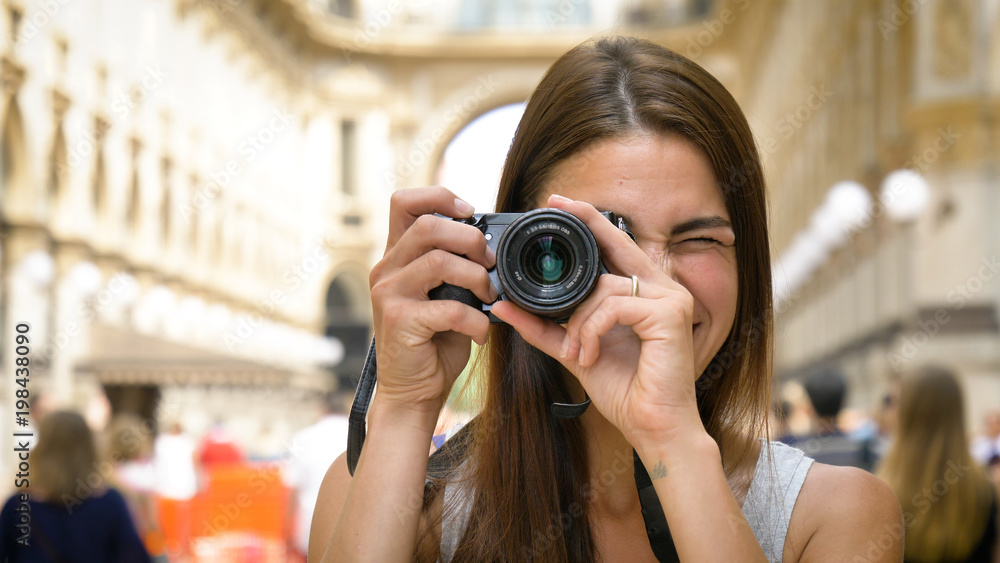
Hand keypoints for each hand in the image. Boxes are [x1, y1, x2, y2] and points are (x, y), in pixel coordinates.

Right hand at [369, 187, 496, 415]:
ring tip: (488, 295)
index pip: (404, 203)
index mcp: (397, 257)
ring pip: (438, 261)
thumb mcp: (443, 295)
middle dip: (470, 238)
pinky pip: (449, 308)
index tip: (470, 213)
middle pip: (428, 226)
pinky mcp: (399, 321)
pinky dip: (476, 320)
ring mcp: (388, 294)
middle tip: (489, 262)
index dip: (440, 197)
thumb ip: (454, 266)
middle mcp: (386, 269)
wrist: (413, 391)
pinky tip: (480, 332)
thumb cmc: (433, 342)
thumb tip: (489, 244)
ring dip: (476, 277)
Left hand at [491, 194, 704, 448]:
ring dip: (579, 321)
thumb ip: (542, 326)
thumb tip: (504, 306)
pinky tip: (589, 355)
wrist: (653, 428)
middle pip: (618, 243)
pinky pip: (614, 305)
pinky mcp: (670, 314)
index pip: (616, 246)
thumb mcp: (574, 350)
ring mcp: (671, 299)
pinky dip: (592, 330)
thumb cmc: (625, 390)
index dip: (589, 221)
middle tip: (554, 203)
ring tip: (577, 352)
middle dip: (585, 221)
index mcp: (644, 293)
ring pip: (605, 285)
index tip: (559, 203)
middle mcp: (663, 289)